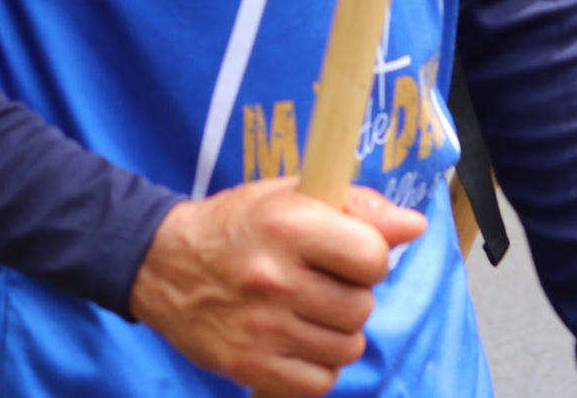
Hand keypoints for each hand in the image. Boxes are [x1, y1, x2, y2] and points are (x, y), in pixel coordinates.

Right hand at [128, 179, 424, 395]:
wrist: (162, 265)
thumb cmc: (236, 226)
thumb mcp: (289, 196)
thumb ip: (356, 207)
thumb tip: (414, 227)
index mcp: (287, 225)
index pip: (372, 257)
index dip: (369, 257)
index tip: (348, 254)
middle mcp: (275, 279)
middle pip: (361, 307)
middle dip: (351, 296)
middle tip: (320, 284)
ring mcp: (262, 329)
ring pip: (346, 348)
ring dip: (336, 333)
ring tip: (306, 312)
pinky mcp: (250, 367)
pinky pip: (320, 382)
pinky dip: (316, 366)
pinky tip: (294, 340)